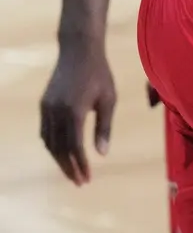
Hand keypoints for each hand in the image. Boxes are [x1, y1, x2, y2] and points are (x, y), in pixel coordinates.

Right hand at [40, 42, 115, 185]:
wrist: (79, 50)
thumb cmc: (100, 74)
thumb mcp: (108, 99)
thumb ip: (104, 127)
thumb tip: (102, 154)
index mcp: (75, 111)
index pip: (75, 147)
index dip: (80, 165)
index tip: (87, 179)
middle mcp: (57, 111)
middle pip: (59, 149)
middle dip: (69, 168)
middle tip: (80, 182)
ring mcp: (47, 108)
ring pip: (49, 142)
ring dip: (59, 159)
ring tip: (72, 171)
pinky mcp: (44, 104)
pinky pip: (45, 131)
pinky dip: (52, 145)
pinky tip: (62, 153)